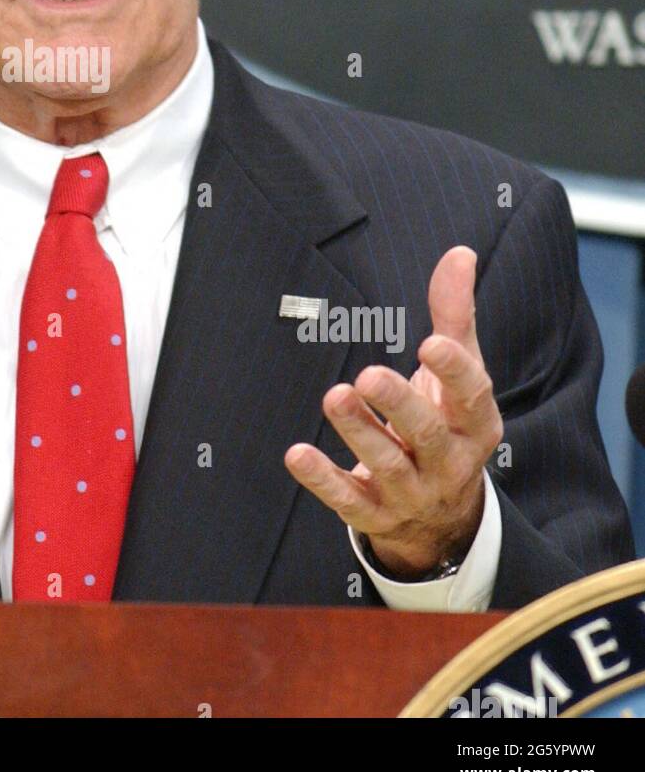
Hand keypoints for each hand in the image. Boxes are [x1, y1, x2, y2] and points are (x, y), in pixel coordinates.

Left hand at [284, 246, 501, 578]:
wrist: (444, 517)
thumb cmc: (447, 423)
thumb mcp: (458, 374)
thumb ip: (454, 315)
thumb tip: (459, 254)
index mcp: (475, 423)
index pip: (472, 397)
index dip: (454, 371)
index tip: (431, 342)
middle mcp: (450, 462)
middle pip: (428, 434)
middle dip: (399, 405)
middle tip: (368, 375)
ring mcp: (413, 493)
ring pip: (387, 465)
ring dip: (359, 432)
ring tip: (334, 397)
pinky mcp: (376, 514)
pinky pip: (349, 500)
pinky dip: (323, 479)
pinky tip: (297, 454)